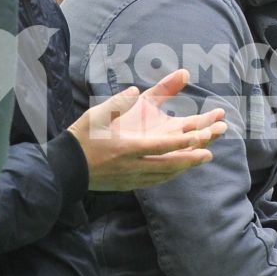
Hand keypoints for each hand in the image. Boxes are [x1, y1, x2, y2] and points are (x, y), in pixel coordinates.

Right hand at [67, 69, 226, 189]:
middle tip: (210, 153)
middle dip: (190, 158)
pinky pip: (154, 181)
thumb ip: (119, 103)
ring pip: (164, 174)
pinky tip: (179, 170)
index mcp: (126, 147)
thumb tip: (136, 91)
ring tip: (203, 158)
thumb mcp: (97, 114)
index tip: (198, 137)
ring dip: (185, 167)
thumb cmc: (82, 136)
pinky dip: (170, 175)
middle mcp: (131, 165)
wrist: (66, 167)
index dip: (180, 143)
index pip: (159, 146)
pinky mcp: (128, 185)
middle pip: (168, 164)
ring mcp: (130, 178)